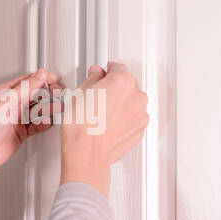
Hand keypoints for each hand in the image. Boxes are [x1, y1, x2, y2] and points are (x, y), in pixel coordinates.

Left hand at [0, 69, 60, 219]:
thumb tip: (39, 75)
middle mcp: (10, 104)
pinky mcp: (21, 131)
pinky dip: (43, 122)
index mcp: (3, 93)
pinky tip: (46, 121)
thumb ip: (25, 88)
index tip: (53, 79)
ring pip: (37, 109)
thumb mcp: (7, 102)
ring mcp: (16, 118)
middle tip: (58, 93)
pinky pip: (36, 124)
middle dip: (47, 93)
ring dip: (48, 107)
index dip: (41, 79)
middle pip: (34, 94)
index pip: (26, 81)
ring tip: (57, 107)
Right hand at [60, 62, 148, 197]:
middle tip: (97, 98)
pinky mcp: (139, 131)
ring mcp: (140, 115)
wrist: (86, 151)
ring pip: (131, 103)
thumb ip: (93, 78)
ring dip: (120, 105)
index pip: (117, 67)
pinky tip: (107, 124)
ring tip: (101, 115)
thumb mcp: (80, 92)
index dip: (106, 71)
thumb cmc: (81, 126)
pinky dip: (123, 120)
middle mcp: (136, 96)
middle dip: (114, 89)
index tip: (101, 75)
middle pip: (127, 85)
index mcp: (122, 81)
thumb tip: (96, 75)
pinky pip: (132, 120)